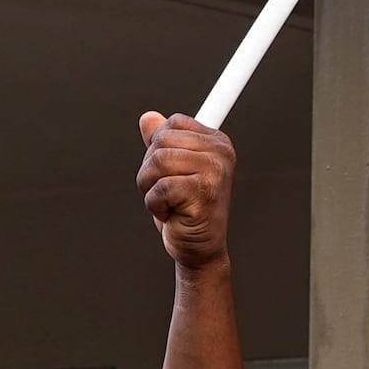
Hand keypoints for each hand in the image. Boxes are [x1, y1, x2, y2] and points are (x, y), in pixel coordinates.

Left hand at [133, 111, 234, 276]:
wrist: (198, 250)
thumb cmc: (186, 212)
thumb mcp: (171, 171)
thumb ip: (161, 143)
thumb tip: (148, 118)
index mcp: (216, 142)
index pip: (172, 124)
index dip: (158, 149)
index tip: (171, 173)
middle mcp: (221, 153)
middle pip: (161, 141)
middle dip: (151, 170)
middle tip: (168, 193)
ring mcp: (215, 171)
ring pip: (157, 162)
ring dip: (150, 188)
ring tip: (168, 203)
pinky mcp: (204, 192)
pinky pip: (160, 187)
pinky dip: (155, 204)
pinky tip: (172, 215)